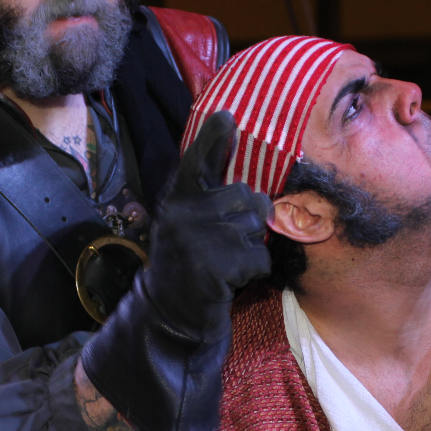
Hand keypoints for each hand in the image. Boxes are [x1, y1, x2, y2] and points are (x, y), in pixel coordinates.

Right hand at [150, 110, 274, 313]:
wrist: (171, 314)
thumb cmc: (190, 264)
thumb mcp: (188, 224)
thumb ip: (209, 199)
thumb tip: (254, 188)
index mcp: (177, 198)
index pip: (196, 160)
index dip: (213, 137)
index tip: (227, 117)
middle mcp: (183, 212)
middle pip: (247, 195)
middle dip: (250, 219)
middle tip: (228, 243)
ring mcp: (198, 237)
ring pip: (256, 225)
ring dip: (252, 246)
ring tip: (227, 261)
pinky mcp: (216, 264)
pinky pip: (260, 255)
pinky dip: (254, 269)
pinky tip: (231, 278)